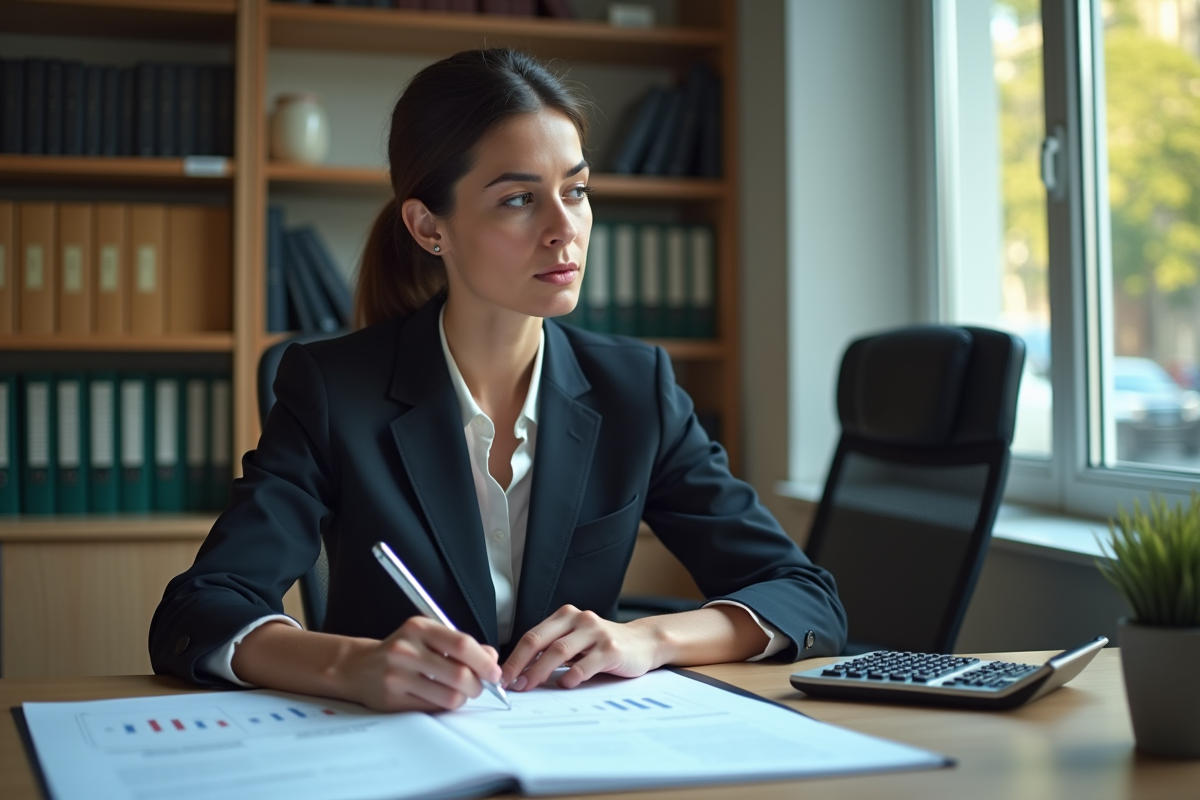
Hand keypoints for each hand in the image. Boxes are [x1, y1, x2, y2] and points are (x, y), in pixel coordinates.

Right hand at [338, 616, 501, 711]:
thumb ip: (460, 644)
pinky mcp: (392, 699)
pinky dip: (444, 707)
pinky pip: (432, 709)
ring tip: (459, 693)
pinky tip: (440, 698)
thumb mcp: (428, 636)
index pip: (462, 645)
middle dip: (477, 685)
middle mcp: (406, 650)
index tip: (494, 672)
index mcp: (418, 628)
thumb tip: (491, 658)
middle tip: (479, 686)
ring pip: (449, 696)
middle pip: (459, 674)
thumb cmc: (402, 650)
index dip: (484, 662)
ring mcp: (397, 676)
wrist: (359, 667)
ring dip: (462, 698)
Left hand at [501, 604, 662, 691]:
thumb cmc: (605, 645)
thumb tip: (521, 672)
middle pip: (541, 640)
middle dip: (521, 664)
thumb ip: (553, 650)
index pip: (532, 636)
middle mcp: (580, 619)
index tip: (503, 676)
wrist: (644, 643)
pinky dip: (572, 676)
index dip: (514, 657)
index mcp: (566, 616)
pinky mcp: (612, 649)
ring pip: (560, 651)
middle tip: (510, 684)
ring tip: (529, 686)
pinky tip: (565, 684)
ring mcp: (596, 632)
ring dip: (540, 671)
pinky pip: (586, 663)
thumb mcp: (577, 640)